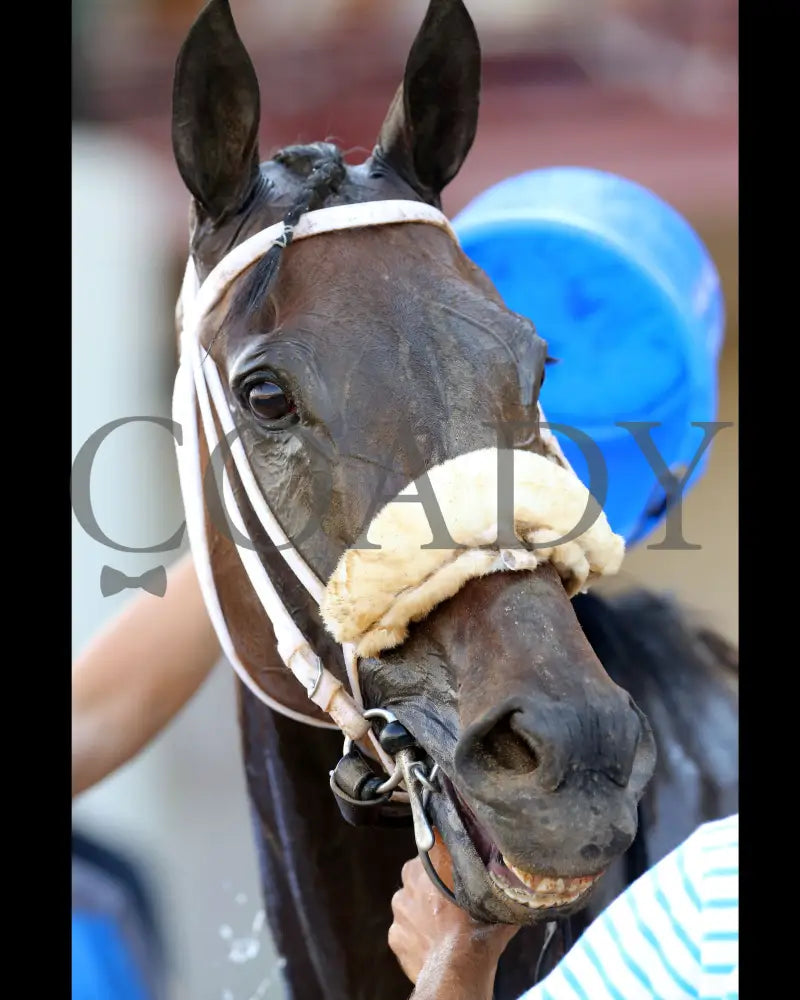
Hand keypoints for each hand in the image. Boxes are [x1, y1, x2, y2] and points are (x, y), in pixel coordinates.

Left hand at [389, 837, 518, 989]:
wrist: (457, 972)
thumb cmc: (475, 934)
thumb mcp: (493, 904)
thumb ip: (496, 887)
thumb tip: (510, 878)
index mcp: (429, 864)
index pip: (434, 849)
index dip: (447, 860)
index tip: (457, 872)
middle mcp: (409, 882)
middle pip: (420, 876)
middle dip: (433, 886)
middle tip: (452, 901)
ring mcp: (400, 910)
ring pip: (411, 903)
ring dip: (423, 911)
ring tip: (443, 925)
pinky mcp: (394, 935)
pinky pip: (405, 930)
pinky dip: (416, 934)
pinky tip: (433, 942)